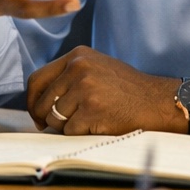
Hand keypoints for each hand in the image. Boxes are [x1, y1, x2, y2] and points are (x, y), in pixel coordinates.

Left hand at [29, 47, 184, 134]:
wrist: (157, 101)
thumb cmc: (127, 89)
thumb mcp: (97, 68)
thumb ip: (69, 75)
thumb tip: (38, 98)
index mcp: (77, 56)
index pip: (36, 79)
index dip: (33, 101)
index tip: (38, 114)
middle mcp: (78, 68)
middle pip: (42, 102)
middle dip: (47, 118)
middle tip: (63, 123)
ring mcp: (85, 89)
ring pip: (55, 118)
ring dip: (68, 125)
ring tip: (91, 118)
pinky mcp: (91, 110)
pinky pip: (70, 131)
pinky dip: (81, 133)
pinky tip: (100, 123)